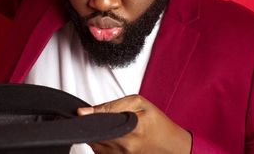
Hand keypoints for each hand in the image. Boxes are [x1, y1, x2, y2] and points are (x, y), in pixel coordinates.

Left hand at [77, 95, 191, 153]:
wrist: (171, 146)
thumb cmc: (157, 124)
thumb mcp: (139, 103)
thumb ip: (111, 105)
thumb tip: (85, 111)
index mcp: (132, 129)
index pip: (97, 124)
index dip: (87, 118)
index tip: (82, 114)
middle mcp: (125, 147)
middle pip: (92, 136)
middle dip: (91, 125)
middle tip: (100, 118)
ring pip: (94, 145)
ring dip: (96, 135)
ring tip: (109, 127)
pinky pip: (100, 152)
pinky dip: (102, 144)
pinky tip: (112, 137)